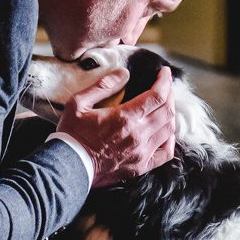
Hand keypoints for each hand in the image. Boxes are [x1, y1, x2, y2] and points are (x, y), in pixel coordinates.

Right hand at [54, 66, 176, 187]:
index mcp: (124, 117)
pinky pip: (166, 153)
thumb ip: (103, 86)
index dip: (165, 81)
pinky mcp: (141, 166)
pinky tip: (166, 132)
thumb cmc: (72, 134)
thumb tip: (123, 73)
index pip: (157, 95)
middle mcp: (138, 135)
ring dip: (170, 114)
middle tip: (164, 85)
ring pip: (169, 130)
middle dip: (169, 94)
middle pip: (166, 110)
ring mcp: (141, 152)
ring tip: (164, 105)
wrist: (69, 167)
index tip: (164, 72)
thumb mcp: (78, 103)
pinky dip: (170, 140)